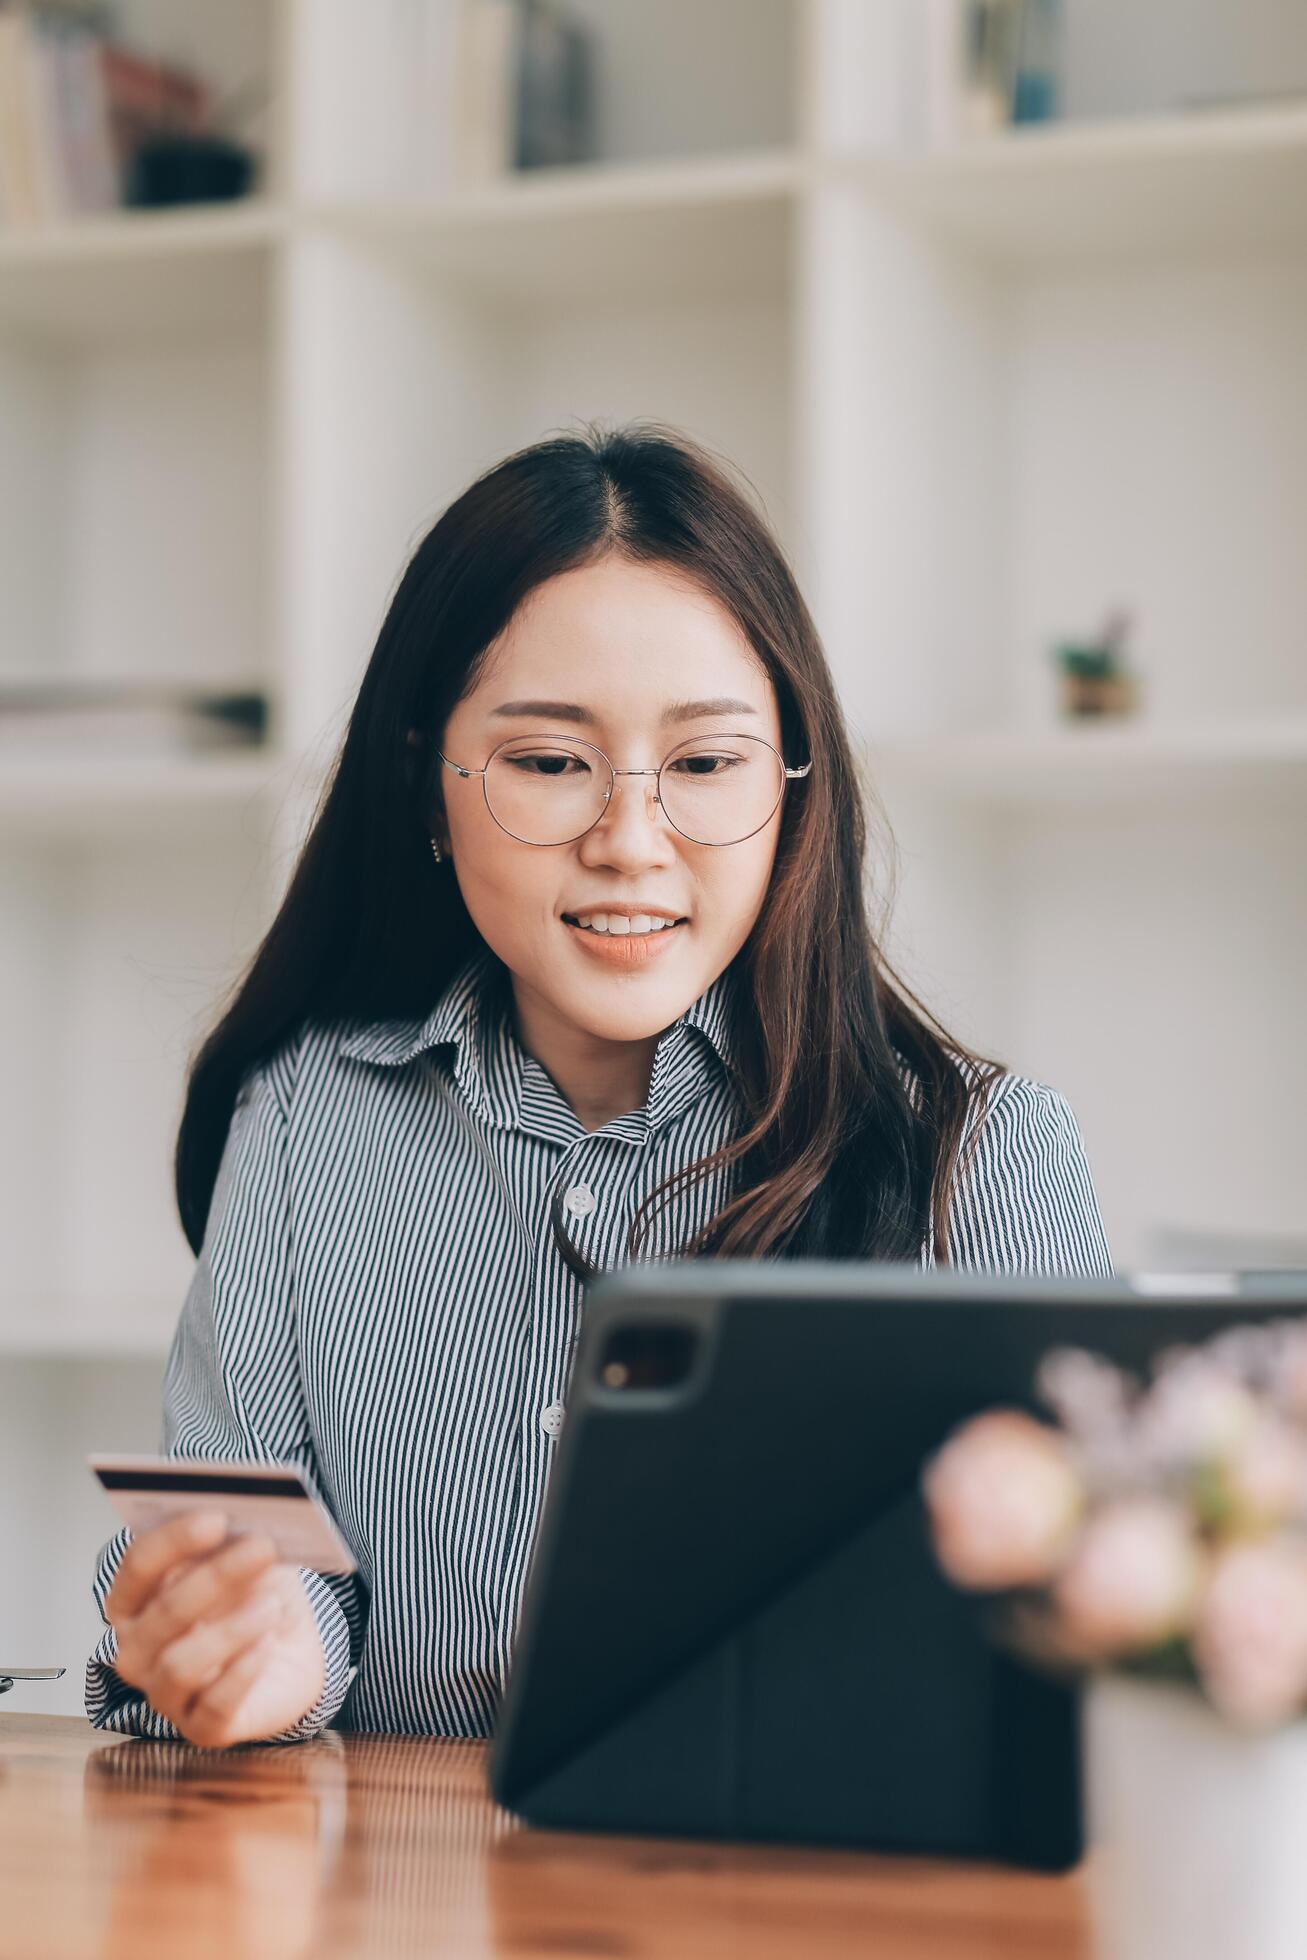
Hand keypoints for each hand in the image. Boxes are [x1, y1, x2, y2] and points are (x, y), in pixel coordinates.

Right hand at [104, 1510, 326, 1749]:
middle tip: (262, 1547)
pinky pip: (212, 1707)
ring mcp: (165, 1694)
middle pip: (162, 1613)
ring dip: (230, 1630)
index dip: (174, 1541)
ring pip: (180, 1665)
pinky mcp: (201, 1728)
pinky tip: (268, 1644)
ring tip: (271, 1605)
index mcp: (134, 1603)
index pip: (138, 1568)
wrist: (292, 1652)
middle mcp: (137, 1652)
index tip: (217, 1517)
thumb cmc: (256, 1598)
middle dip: (215, 1577)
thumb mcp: (248, 1561)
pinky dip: (243, 1672)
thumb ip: (233, 1541)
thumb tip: (241, 1518)